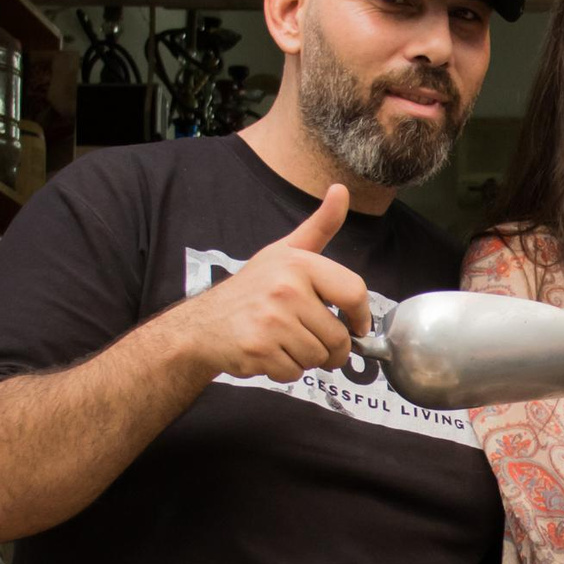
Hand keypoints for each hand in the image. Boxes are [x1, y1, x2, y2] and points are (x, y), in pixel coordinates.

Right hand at [167, 185, 371, 383]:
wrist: (202, 324)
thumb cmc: (252, 289)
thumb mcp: (285, 251)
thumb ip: (319, 226)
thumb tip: (340, 190)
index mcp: (298, 264)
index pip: (355, 292)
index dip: (361, 316)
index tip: (355, 325)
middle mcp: (285, 289)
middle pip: (339, 336)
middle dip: (331, 347)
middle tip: (310, 337)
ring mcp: (271, 321)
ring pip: (319, 358)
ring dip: (307, 359)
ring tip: (285, 341)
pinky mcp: (259, 349)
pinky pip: (295, 373)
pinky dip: (286, 370)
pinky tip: (270, 352)